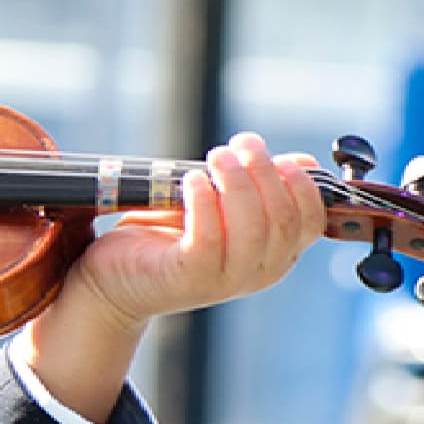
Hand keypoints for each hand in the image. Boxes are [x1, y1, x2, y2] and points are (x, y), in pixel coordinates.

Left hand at [23, 133, 325, 423]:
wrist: (111, 279)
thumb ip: (256, 188)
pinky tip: (192, 178)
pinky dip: (204, 201)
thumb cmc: (165, 237)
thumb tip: (302, 163)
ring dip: (236, 182)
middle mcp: (258, 272)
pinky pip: (208, 237)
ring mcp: (225, 280)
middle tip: (238, 144)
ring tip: (216, 155)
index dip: (302, 183)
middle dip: (265, 172)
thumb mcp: (218, 207)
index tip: (272, 153)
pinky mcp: (189, 277)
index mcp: (274, 255)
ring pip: (252, 227)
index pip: (312, 221)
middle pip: (283, 218)